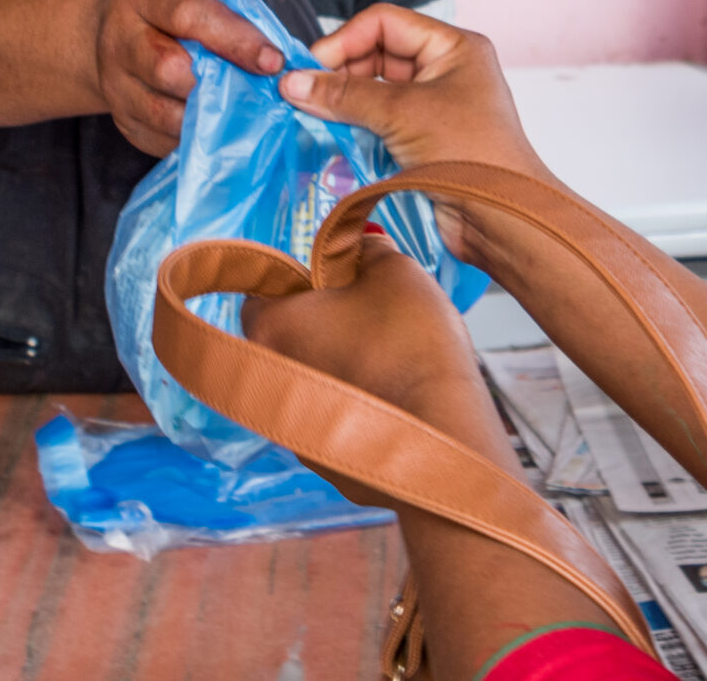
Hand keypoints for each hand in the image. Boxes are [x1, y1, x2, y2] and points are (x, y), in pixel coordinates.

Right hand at [92, 0, 282, 154]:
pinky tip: (219, 125)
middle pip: (169, 69)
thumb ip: (235, 3)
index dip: (235, 39)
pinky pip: (165, 139)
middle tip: (261, 89)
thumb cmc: (173, 3)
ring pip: (166, 113)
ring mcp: (115, 84)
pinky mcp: (124, 121)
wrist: (114, 27)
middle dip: (222, 83)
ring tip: (245, 110)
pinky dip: (199, 137)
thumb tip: (274, 43)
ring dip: (213, 117)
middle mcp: (121, 38)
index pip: (189, 14)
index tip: (273, 61)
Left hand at [242, 233, 503, 469]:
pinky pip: (334, 418)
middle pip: (289, 335)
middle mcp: (267, 381)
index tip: (343, 278)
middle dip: (324, 321)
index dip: (303, 276)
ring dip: (339, 365)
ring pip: (311, 379)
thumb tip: (359, 244)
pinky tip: (394, 398)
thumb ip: (369, 249)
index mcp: (270, 326)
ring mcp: (291, 428)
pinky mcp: (322, 461)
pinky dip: (356, 405)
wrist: (443, 433)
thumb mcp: (396, 271)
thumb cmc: (411, 342)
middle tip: (373, 314)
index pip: (264, 287)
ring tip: (391, 359)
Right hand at [279, 7, 548, 262]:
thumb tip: (294, 82)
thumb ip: (346, 95)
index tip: (308, 68)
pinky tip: (328, 136)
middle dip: (339, 73)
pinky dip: (353, 127)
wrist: (502, 218)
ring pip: (374, 91)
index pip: (384, 23)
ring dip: (343, 103)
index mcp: (452, 47)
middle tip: (301, 95)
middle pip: (376, 55)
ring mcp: (432, 106)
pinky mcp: (421, 140)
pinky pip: (378, 122)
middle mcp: (443, 70)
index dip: (343, 41)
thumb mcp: (403, 113)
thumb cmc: (469, 153)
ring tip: (310, 116)